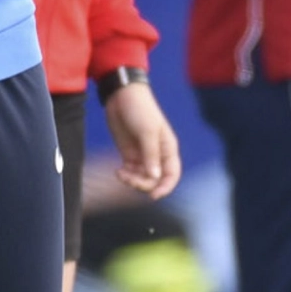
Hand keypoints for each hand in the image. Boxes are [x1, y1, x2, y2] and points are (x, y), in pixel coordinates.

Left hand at [103, 79, 180, 198]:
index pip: (172, 174)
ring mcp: (143, 155)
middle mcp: (157, 154)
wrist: (121, 96)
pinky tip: (118, 172)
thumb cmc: (140, 109)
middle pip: (155, 180)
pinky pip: (131, 173)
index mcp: (168, 148)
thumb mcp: (147, 131)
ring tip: (121, 173)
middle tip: (129, 178)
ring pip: (142, 178)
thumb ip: (151, 154)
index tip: (154, 195)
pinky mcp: (129, 154)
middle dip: (143, 184)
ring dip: (132, 181)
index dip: (166, 187)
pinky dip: (125, 176)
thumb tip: (154, 176)